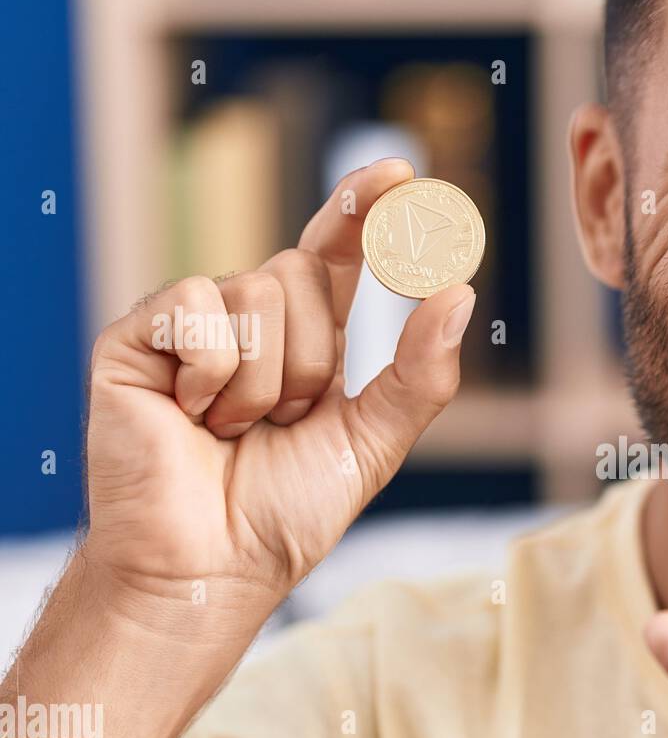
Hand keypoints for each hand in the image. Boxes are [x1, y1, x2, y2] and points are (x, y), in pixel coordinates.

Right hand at [82, 158, 474, 614]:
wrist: (213, 565)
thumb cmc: (289, 511)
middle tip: (282, 423)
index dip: (362, 208)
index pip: (335, 252)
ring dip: (262, 382)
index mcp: (306, 337)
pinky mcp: (138, 337)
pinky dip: (211, 372)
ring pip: (255, 292)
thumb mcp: (373, 442)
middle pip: (300, 274)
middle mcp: (249, 319)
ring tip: (233, 431)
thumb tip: (459, 292)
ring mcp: (192, 325)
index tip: (401, 172)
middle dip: (309, 362)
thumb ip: (419, 373)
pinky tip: (191, 415)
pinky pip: (196, 307)